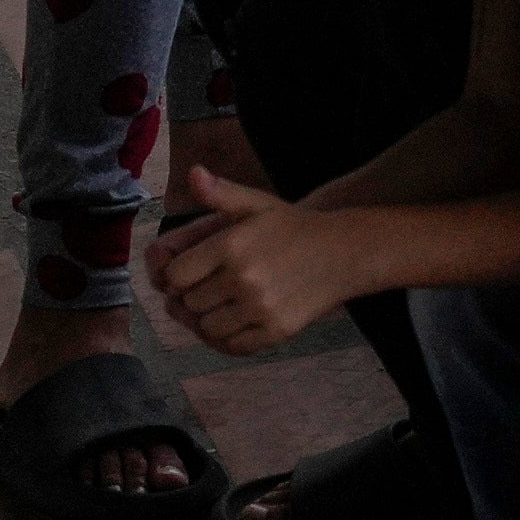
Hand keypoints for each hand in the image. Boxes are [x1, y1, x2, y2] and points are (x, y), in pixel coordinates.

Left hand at [148, 168, 346, 356]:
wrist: (345, 252)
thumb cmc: (294, 227)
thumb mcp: (258, 204)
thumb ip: (221, 192)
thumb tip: (194, 173)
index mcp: (231, 246)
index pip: (174, 276)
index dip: (174, 276)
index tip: (187, 273)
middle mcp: (243, 278)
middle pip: (188, 303)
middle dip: (191, 297)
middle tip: (205, 288)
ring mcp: (260, 308)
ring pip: (207, 328)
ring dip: (207, 319)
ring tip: (219, 305)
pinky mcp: (276, 331)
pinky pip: (233, 346)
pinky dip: (226, 339)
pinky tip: (234, 322)